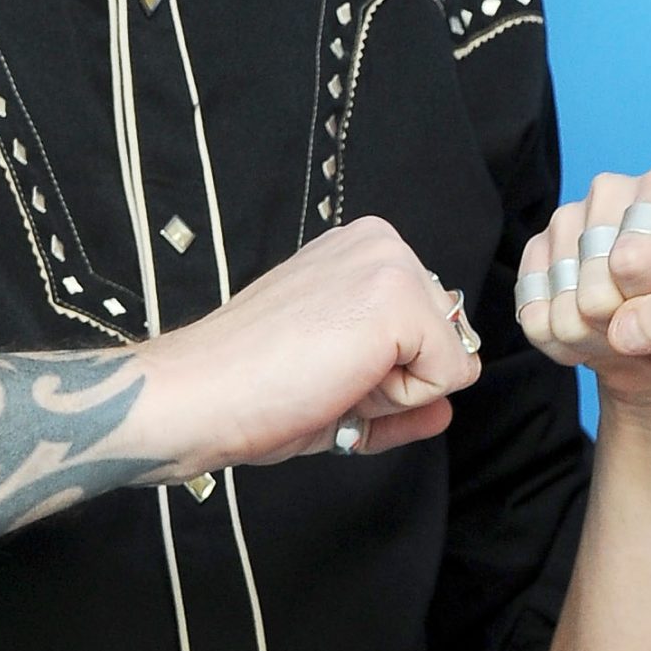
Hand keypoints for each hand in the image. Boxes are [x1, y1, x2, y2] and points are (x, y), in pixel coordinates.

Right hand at [153, 218, 480, 467]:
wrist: (198, 395)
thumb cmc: (249, 388)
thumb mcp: (338, 380)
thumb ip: (397, 389)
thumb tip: (447, 408)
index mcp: (362, 250)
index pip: (427, 328)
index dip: (386, 373)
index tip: (324, 369)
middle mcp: (381, 243)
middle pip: (445, 341)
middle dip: (398, 382)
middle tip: (324, 379)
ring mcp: (390, 264)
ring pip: (449, 359)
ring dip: (397, 393)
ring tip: (329, 381)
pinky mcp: (397, 298)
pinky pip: (452, 376)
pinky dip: (404, 404)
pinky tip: (341, 383)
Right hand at [516, 168, 650, 427]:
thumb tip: (626, 327)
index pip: (637, 251)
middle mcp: (610, 193)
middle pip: (596, 280)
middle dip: (626, 316)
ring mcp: (565, 225)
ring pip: (565, 305)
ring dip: (597, 337)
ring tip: (627, 324)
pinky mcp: (534, 262)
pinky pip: (535, 321)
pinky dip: (567, 346)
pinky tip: (595, 335)